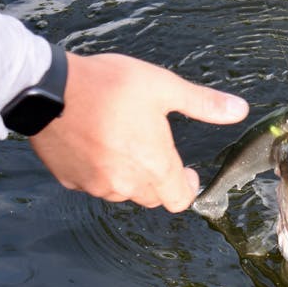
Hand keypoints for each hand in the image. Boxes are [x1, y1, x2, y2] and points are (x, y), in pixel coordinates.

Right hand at [28, 52, 248, 211]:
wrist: (48, 89)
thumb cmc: (108, 86)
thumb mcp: (162, 87)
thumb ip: (203, 103)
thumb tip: (239, 110)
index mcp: (154, 166)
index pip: (179, 200)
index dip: (186, 187)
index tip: (187, 171)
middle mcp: (126, 184)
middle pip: (152, 197)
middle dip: (159, 179)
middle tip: (154, 150)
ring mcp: (95, 185)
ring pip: (122, 191)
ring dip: (128, 175)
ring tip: (123, 141)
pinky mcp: (70, 181)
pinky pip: (93, 184)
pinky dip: (99, 170)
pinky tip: (95, 143)